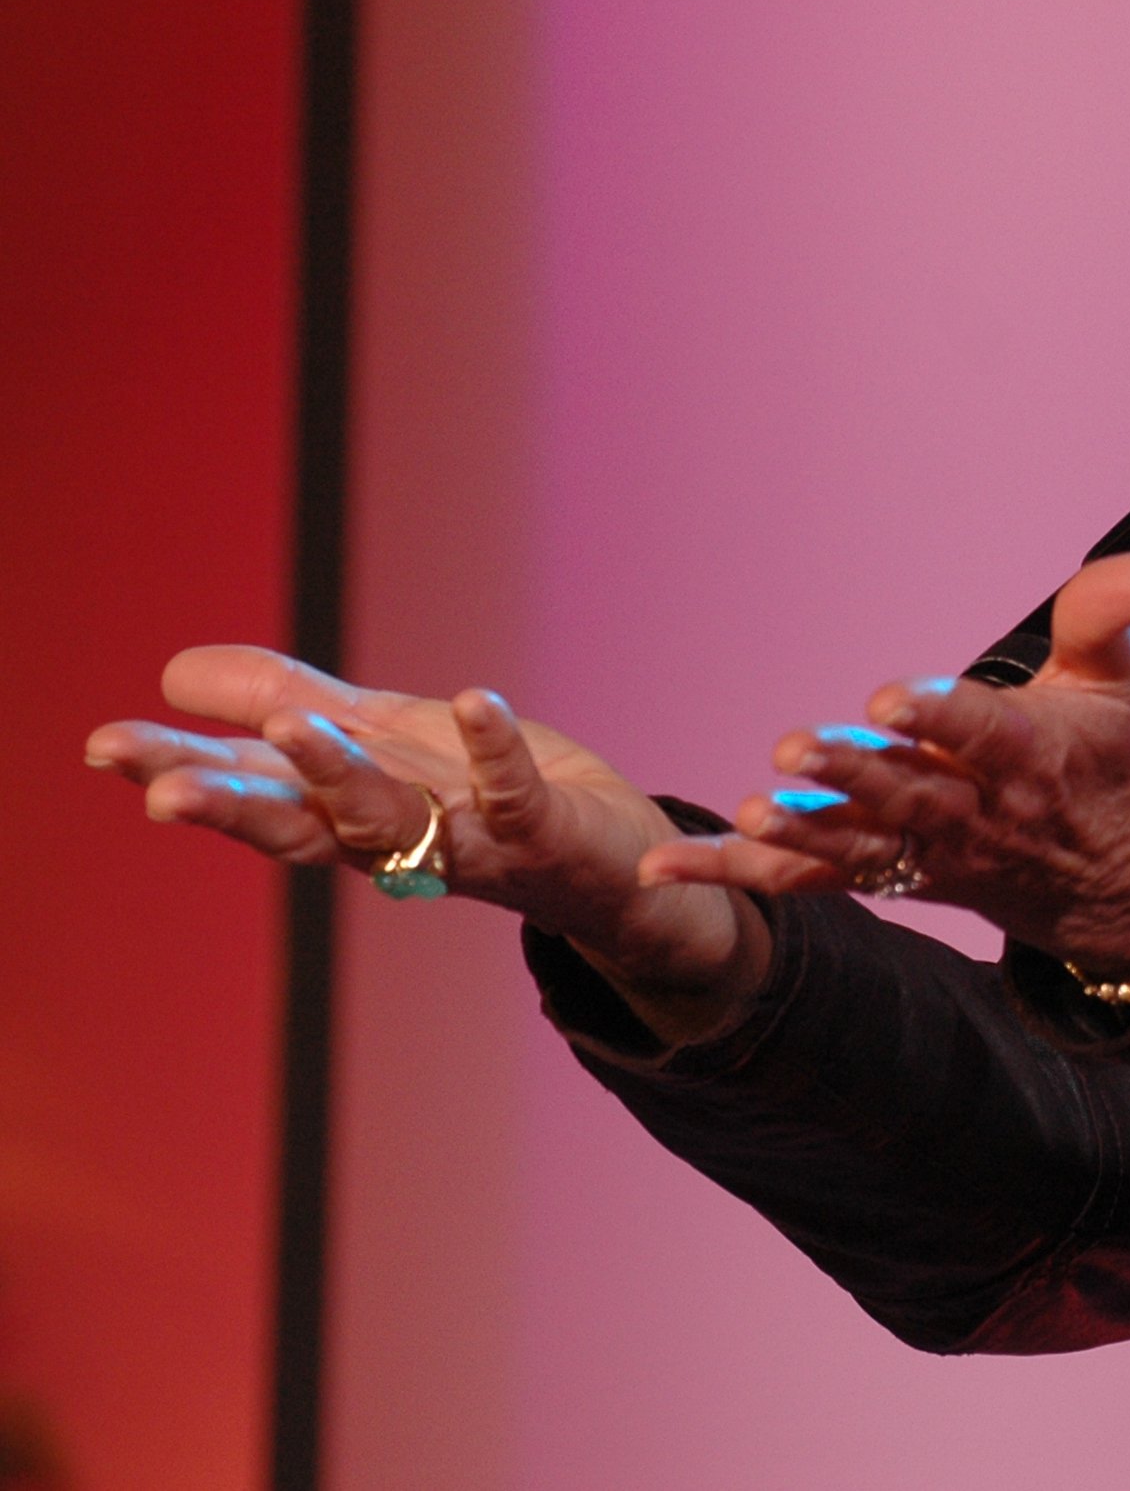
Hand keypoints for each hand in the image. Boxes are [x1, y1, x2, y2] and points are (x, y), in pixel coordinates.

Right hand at [86, 650, 767, 1030]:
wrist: (616, 864)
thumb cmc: (487, 799)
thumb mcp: (384, 742)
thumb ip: (286, 703)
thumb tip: (173, 671)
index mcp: (351, 813)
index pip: (255, 795)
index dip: (184, 773)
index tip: (106, 746)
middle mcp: (398, 839)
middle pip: (300, 824)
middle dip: (231, 805)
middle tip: (160, 788)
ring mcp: (469, 842)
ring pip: (393, 820)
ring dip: (341, 779)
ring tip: (293, 727)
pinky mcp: (545, 831)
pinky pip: (516, 792)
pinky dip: (497, 749)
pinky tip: (476, 699)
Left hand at [643, 554, 1129, 978]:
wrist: (1109, 872)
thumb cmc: (1101, 757)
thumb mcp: (1119, 681)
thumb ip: (1108, 617)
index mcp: (1027, 755)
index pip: (981, 732)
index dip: (936, 715)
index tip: (887, 698)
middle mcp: (974, 811)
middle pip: (909, 796)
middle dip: (855, 776)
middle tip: (798, 748)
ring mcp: (925, 853)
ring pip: (857, 845)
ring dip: (801, 832)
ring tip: (751, 812)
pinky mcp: (885, 875)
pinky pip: (806, 880)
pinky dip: (737, 873)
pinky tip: (664, 867)